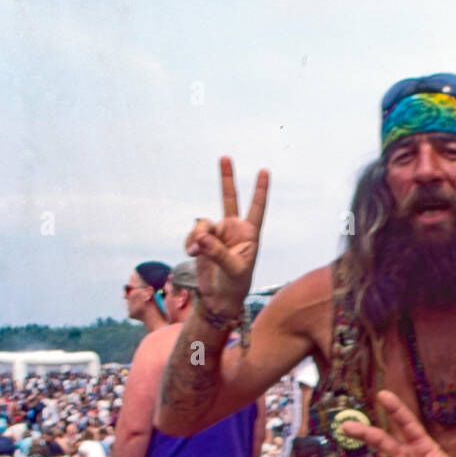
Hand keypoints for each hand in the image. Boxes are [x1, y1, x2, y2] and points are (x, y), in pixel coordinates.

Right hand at [185, 157, 269, 320]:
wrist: (218, 299)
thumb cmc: (234, 287)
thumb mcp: (233, 270)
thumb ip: (218, 252)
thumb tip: (202, 237)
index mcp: (250, 235)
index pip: (256, 209)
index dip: (260, 191)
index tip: (264, 171)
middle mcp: (234, 230)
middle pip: (230, 199)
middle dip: (226, 178)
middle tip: (225, 157)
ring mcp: (217, 234)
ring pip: (203, 223)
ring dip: (199, 237)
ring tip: (197, 252)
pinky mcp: (202, 241)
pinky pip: (193, 234)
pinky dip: (190, 243)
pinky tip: (192, 253)